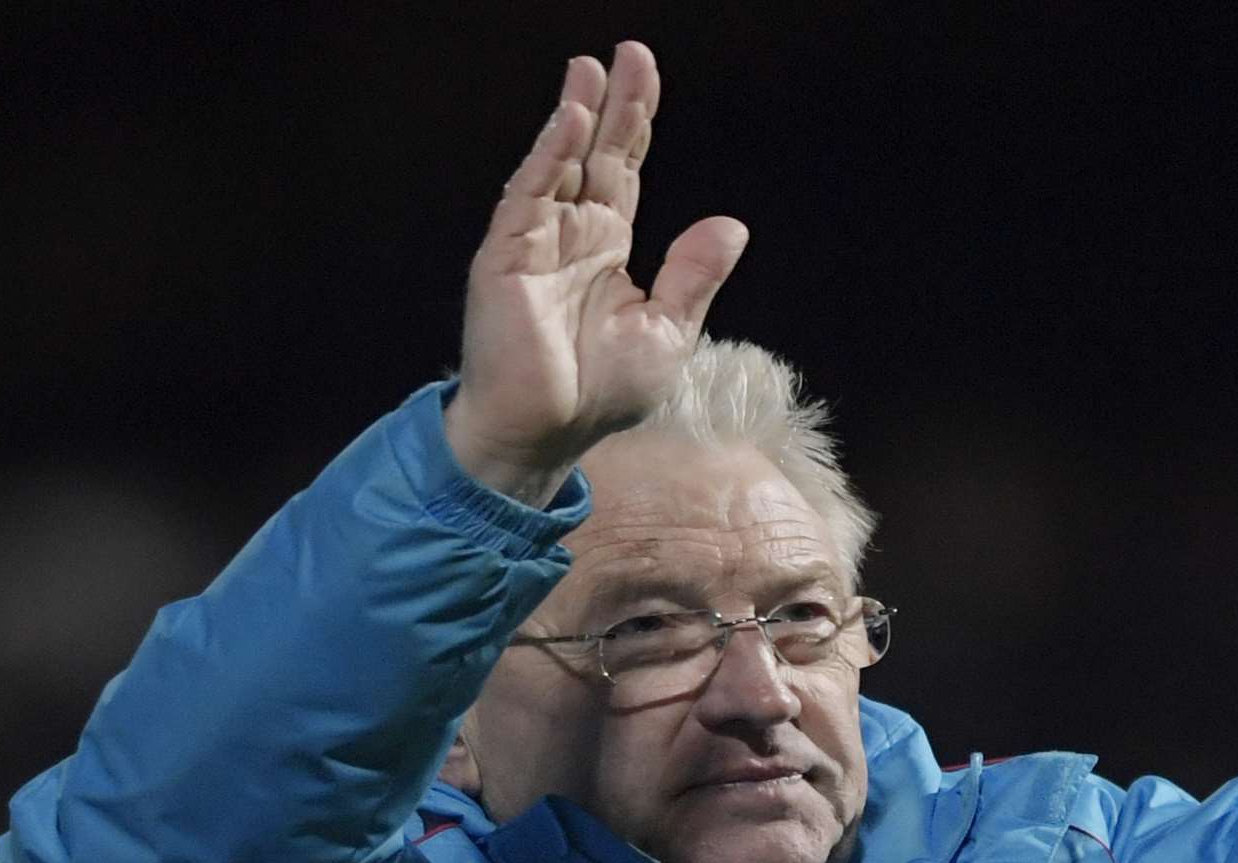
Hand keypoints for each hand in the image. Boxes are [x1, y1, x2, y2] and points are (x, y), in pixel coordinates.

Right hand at [445, 42, 748, 499]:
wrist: (547, 434)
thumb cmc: (600, 394)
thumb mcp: (667, 333)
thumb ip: (693, 276)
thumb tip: (730, 225)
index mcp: (609, 248)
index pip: (623, 169)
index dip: (634, 122)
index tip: (643, 72)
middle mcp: (571, 235)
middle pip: (593, 154)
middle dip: (609, 104)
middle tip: (625, 53)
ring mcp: (536, 243)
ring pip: (556, 166)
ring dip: (572, 118)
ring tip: (587, 72)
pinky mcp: (507, 258)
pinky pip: (529, 198)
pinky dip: (546, 160)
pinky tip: (566, 125)